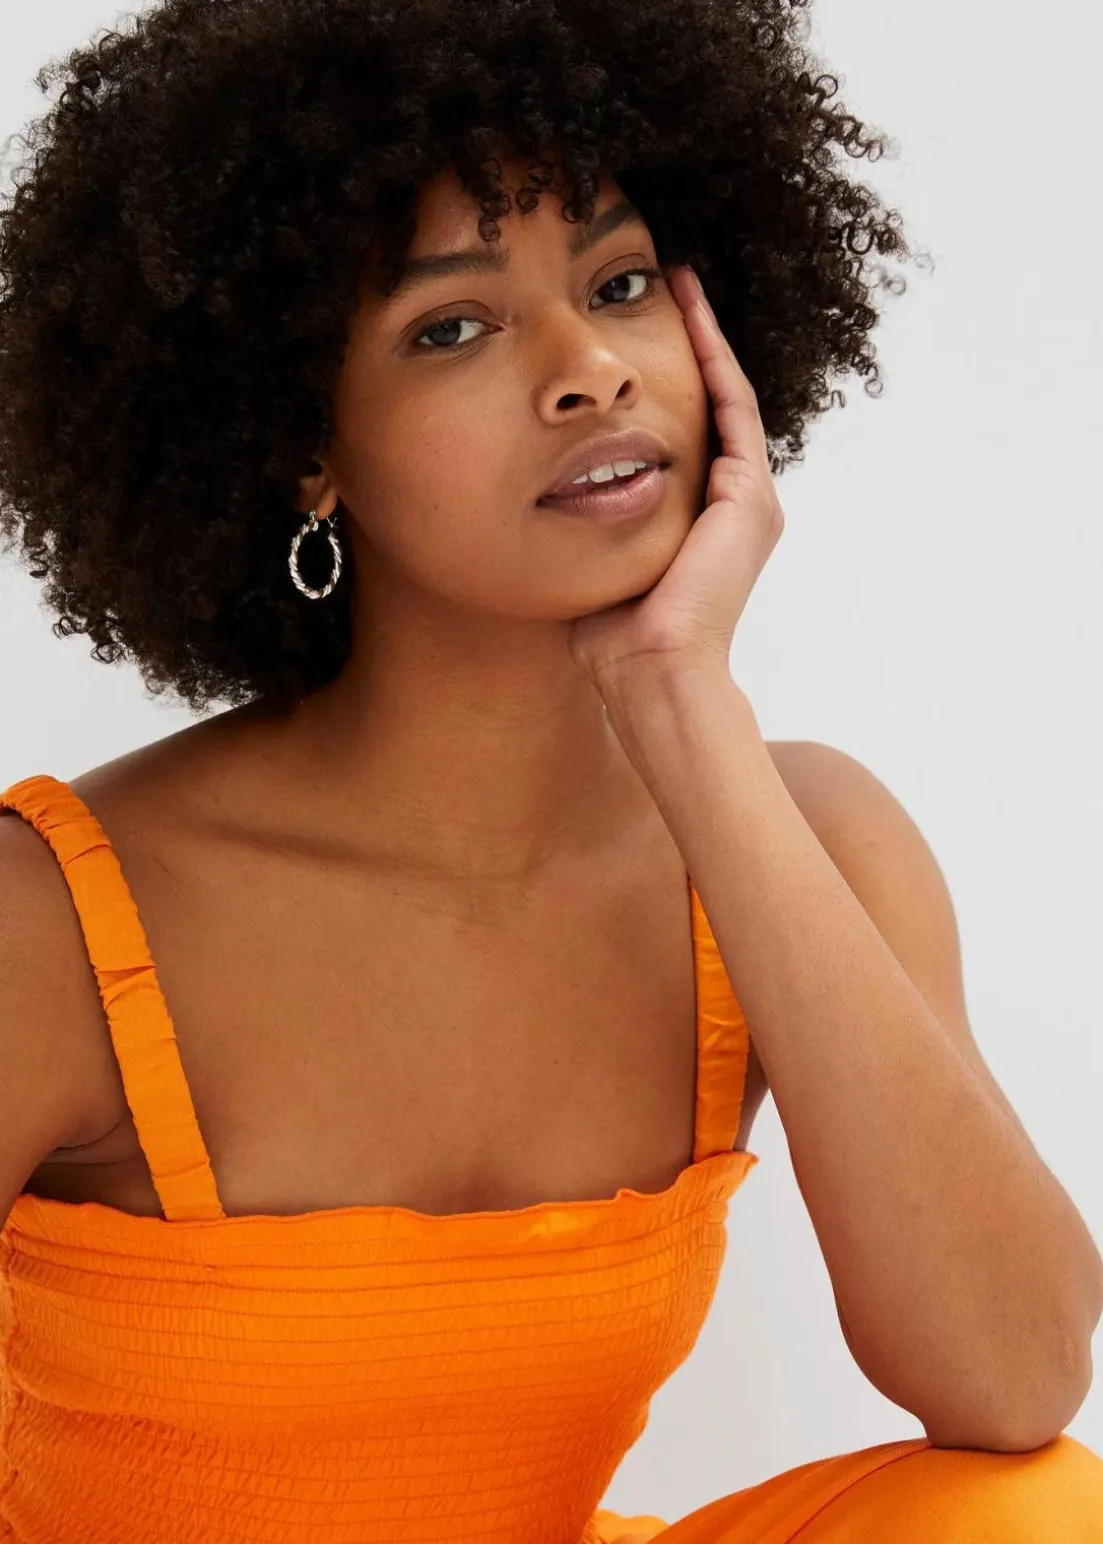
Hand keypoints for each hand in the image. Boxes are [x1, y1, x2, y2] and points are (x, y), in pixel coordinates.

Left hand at [567, 265, 784, 698]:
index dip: (665, 381)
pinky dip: (712, 355)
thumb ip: (586, 526)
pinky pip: (730, 406)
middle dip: (690, 343)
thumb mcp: (596, 563)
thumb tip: (541, 501)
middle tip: (665, 284)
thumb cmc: (613, 638)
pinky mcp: (749, 499)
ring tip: (680, 280)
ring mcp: (749, 501)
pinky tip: (689, 311)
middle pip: (712, 404)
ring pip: (726, 394)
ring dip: (704, 335)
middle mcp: (735, 507)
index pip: (687, 432)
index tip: (634, 332)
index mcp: (703, 523)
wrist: (652, 672)